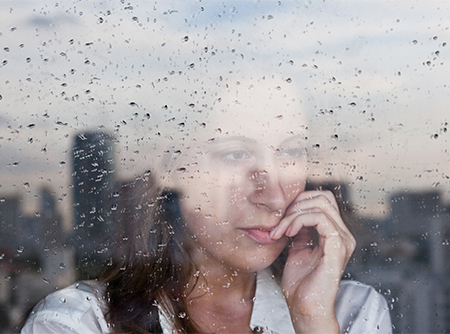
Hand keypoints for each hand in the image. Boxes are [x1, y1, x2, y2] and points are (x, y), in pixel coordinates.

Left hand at [270, 190, 355, 333]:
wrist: (304, 308)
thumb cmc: (300, 283)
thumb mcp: (297, 248)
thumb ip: (299, 229)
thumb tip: (292, 211)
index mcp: (335, 234)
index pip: (322, 199)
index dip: (299, 201)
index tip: (280, 217)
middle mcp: (343, 235)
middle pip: (323, 197)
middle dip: (296, 204)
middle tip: (279, 222)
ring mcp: (343, 240)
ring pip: (320, 205)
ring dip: (293, 214)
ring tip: (280, 230)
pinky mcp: (338, 247)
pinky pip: (320, 219)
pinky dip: (299, 220)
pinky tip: (288, 232)